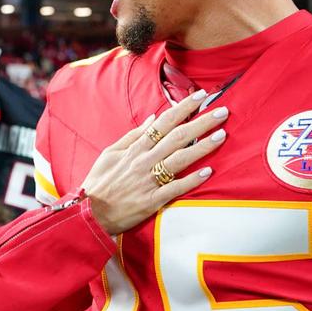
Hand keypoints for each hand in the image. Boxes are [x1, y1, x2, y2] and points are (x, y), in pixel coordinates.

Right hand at [82, 90, 226, 234]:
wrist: (89, 214)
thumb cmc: (99, 183)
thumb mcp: (109, 153)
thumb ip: (132, 136)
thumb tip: (153, 118)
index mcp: (135, 148)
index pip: (164, 122)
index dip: (183, 108)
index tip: (201, 96)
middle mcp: (144, 161)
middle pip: (178, 137)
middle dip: (202, 122)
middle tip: (223, 112)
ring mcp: (149, 181)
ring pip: (180, 159)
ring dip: (203, 146)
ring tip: (222, 135)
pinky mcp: (152, 201)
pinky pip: (175, 188)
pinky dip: (192, 180)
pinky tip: (209, 172)